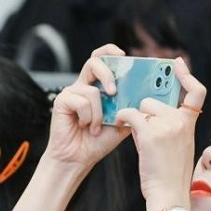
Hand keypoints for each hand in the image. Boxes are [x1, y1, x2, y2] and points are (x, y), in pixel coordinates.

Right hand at [46, 44, 131, 172]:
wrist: (79, 158)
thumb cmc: (98, 141)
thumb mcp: (122, 123)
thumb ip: (131, 108)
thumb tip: (148, 97)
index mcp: (98, 87)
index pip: (103, 59)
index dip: (110, 52)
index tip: (123, 55)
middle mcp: (84, 85)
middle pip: (94, 62)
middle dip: (107, 73)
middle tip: (114, 92)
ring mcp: (72, 92)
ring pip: (91, 89)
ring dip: (98, 112)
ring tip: (97, 126)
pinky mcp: (62, 101)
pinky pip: (81, 101)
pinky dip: (88, 117)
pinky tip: (85, 127)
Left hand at [114, 58, 204, 210]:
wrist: (169, 195)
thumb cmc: (169, 176)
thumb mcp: (178, 147)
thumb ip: (171, 128)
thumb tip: (149, 112)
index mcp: (190, 124)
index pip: (196, 92)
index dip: (186, 75)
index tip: (176, 63)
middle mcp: (181, 121)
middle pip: (155, 100)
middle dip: (144, 112)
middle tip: (140, 128)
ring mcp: (167, 126)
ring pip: (142, 106)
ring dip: (134, 118)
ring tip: (132, 133)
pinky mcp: (151, 133)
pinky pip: (131, 113)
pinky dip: (122, 117)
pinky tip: (118, 125)